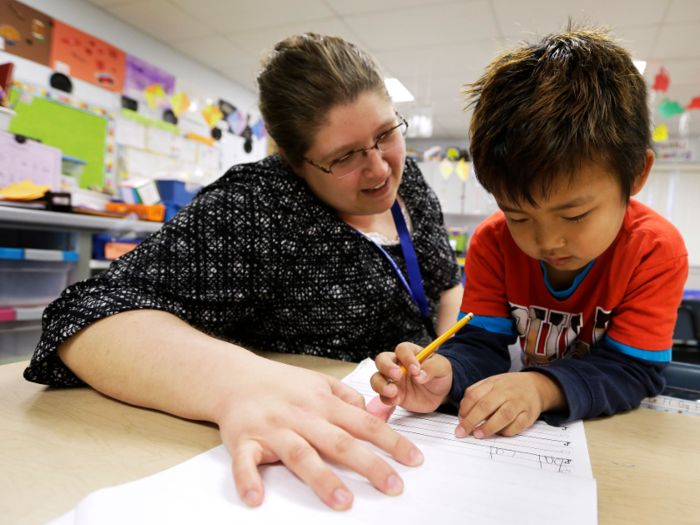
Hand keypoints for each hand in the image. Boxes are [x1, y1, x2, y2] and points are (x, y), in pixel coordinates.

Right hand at [214, 357, 423, 510]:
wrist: (236, 378)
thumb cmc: (281, 384)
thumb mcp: (320, 382)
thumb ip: (347, 398)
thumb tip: (375, 413)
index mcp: (323, 404)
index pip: (365, 423)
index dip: (392, 441)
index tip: (414, 460)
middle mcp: (303, 417)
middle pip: (340, 442)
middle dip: (369, 465)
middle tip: (393, 486)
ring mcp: (274, 430)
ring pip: (301, 455)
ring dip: (322, 479)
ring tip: (343, 502)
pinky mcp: (245, 441)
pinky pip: (246, 463)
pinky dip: (249, 480)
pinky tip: (256, 498)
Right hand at [370, 342, 452, 413]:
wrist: (442, 392)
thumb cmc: (440, 374)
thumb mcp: (442, 367)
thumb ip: (432, 368)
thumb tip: (420, 375)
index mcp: (410, 353)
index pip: (402, 350)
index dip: (407, 358)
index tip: (415, 369)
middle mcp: (397, 364)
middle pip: (382, 360)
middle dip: (386, 367)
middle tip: (397, 375)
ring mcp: (393, 380)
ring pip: (376, 378)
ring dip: (380, 384)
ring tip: (392, 391)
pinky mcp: (394, 395)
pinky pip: (383, 396)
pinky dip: (387, 399)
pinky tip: (396, 400)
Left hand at [455, 371, 565, 438]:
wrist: (536, 386)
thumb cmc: (508, 387)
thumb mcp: (491, 383)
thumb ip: (475, 393)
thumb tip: (462, 410)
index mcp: (493, 383)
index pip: (474, 396)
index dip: (464, 409)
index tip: (459, 421)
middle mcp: (506, 392)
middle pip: (485, 406)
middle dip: (471, 421)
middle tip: (461, 432)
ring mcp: (518, 403)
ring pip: (503, 416)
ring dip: (488, 427)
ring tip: (477, 435)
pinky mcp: (529, 415)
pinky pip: (517, 425)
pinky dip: (507, 432)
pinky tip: (498, 434)